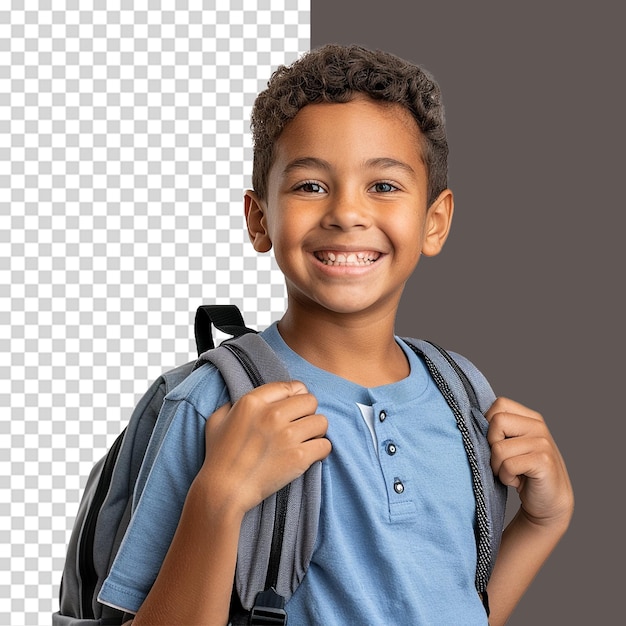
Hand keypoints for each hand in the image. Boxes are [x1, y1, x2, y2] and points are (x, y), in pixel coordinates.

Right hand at [197, 380, 330, 516]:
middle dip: (308, 412)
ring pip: (321, 421)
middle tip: (301, 425)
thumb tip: (243, 400)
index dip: (297, 395)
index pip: (291, 386)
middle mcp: (271, 414)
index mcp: (252, 401)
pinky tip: (310, 455)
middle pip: (310, 400)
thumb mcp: (217, 420)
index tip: (295, 406)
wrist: (224, 490)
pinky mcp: (298, 457)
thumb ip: (231, 404)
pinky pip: (325, 445)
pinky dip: (320, 450)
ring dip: (316, 431)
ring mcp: (286, 435)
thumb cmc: (218, 457)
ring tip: (307, 440)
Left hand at [486, 397, 573, 527]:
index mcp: (530, 418)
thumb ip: (498, 430)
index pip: (499, 404)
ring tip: (510, 473)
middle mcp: (538, 426)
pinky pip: (508, 465)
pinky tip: (517, 481)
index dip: (488, 423)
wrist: (549, 502)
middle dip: (491, 445)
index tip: (494, 442)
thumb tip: (470, 420)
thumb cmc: (522, 472)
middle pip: (497, 421)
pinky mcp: (543, 462)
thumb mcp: (511, 445)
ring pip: (499, 448)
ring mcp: (543, 443)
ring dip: (497, 467)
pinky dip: (506, 477)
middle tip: (502, 460)